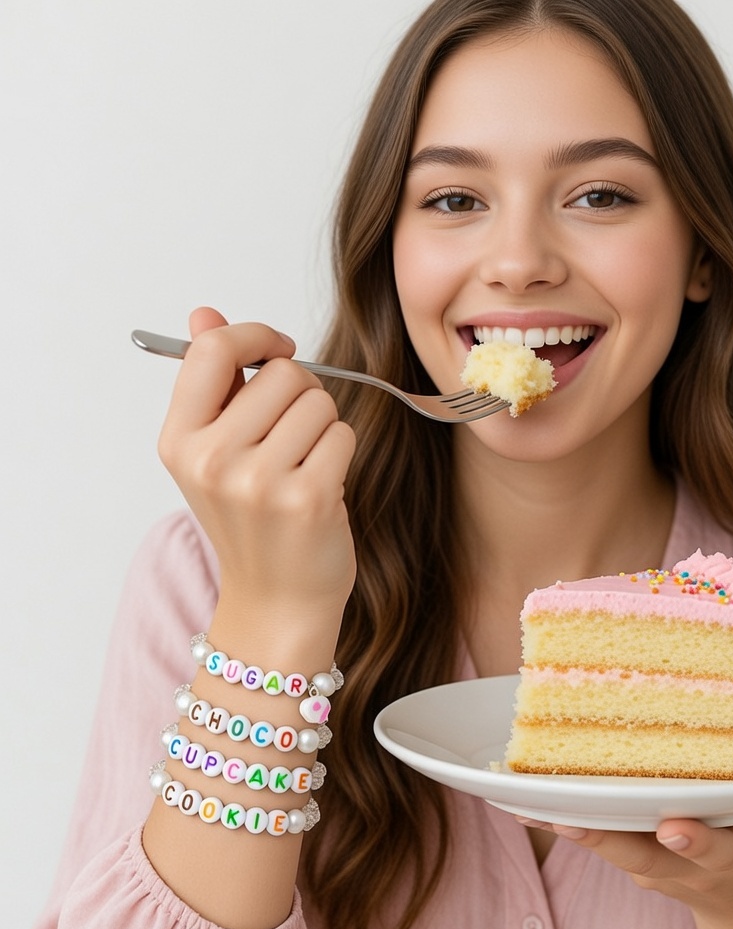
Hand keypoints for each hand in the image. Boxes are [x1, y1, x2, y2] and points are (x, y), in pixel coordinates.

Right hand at [158, 308, 356, 627]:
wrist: (277, 601)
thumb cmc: (252, 521)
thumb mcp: (214, 452)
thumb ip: (212, 381)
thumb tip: (202, 314)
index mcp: (180, 440)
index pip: (213, 350)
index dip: (256, 335)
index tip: (280, 349)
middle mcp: (211, 460)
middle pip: (283, 373)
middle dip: (301, 394)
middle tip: (293, 438)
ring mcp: (259, 482)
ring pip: (319, 402)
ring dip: (324, 427)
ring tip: (305, 466)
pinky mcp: (308, 499)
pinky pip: (342, 434)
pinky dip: (341, 453)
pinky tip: (324, 484)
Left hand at [520, 774, 732, 923]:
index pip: (714, 851)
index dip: (696, 842)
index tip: (677, 826)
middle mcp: (682, 862)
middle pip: (641, 852)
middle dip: (606, 836)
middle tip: (570, 814)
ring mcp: (650, 862)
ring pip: (605, 845)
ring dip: (567, 823)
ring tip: (525, 796)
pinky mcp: (627, 851)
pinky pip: (591, 833)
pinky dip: (558, 817)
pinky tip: (519, 793)